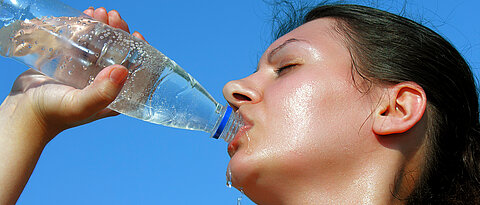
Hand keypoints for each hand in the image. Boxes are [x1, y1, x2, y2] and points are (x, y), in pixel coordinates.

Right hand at [0, 7, 142, 204]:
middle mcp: (103, 84)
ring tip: (99, 13)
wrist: (22, 111)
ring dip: (103, 27)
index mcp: (114, 97)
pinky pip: (83, 43)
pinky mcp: (70, 64)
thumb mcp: (81, 105)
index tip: (135, 35)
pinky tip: (87, 15)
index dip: (139, 51)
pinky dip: (86, 29)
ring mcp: (87, 73)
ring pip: (101, 45)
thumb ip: (102, 92)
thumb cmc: (53, 113)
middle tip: (113, 17)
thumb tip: (124, 70)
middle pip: (119, 53)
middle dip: (119, 33)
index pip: (134, 71)